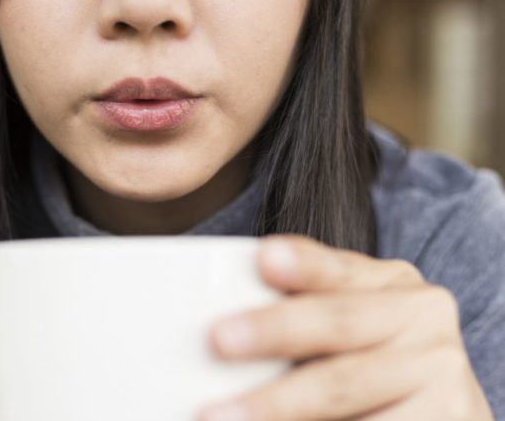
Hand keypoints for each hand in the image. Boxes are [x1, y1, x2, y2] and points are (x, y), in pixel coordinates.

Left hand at [199, 235, 494, 420]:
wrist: (441, 408)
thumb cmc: (374, 358)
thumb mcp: (351, 323)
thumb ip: (303, 313)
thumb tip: (213, 331)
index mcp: (390, 282)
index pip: (338, 268)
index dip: (303, 264)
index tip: (264, 258)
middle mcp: (421, 317)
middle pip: (338, 323)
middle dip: (275, 331)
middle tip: (219, 340)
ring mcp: (440, 372)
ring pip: (344, 385)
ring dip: (280, 403)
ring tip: (222, 413)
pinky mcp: (449, 418)